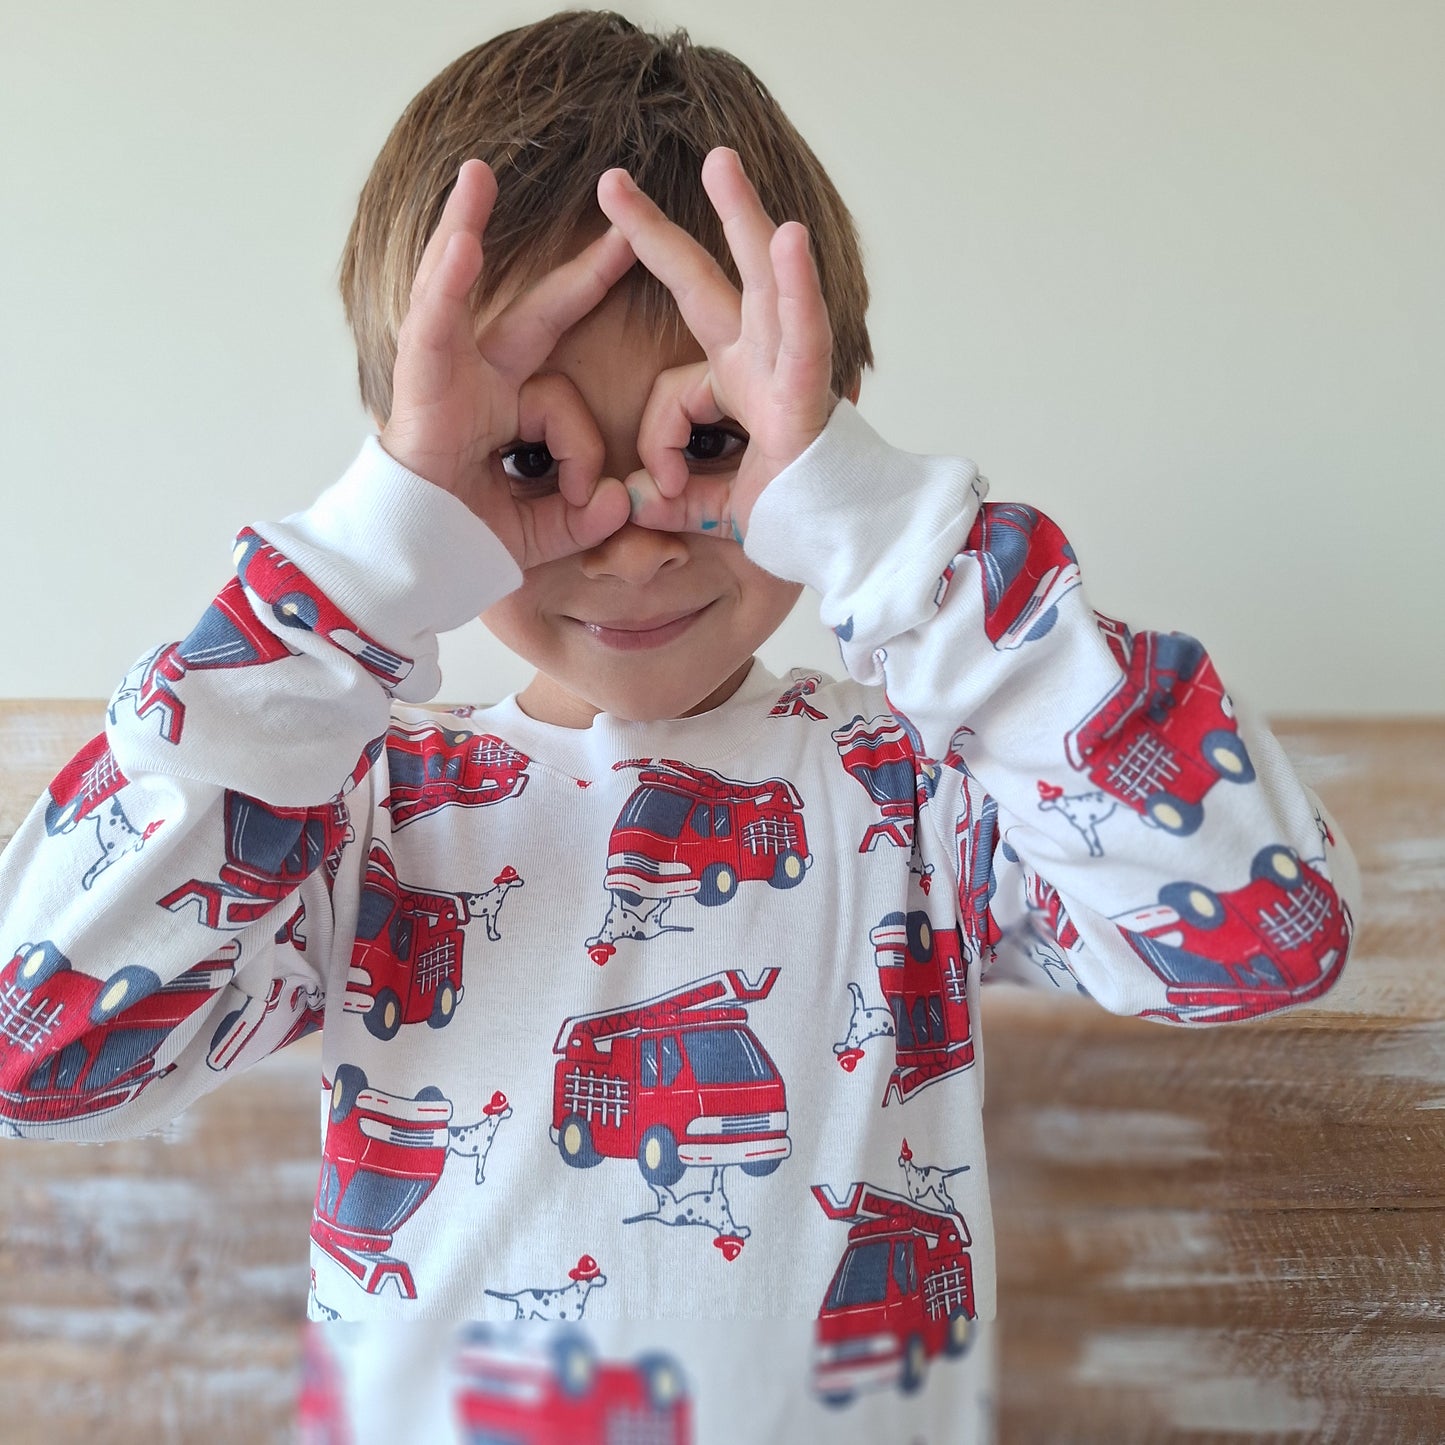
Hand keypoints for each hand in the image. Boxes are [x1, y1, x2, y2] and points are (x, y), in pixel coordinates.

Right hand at [379, 159, 637, 570]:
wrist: (408, 569)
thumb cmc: (461, 545)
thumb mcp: (541, 533)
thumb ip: (583, 517)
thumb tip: (619, 502)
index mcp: (506, 412)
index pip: (560, 375)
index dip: (589, 323)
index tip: (630, 270)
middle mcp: (476, 384)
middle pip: (531, 316)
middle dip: (577, 274)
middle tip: (621, 223)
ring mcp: (443, 378)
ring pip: (461, 301)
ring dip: (461, 231)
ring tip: (477, 177)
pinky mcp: (417, 387)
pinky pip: (433, 330)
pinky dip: (443, 287)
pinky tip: (457, 242)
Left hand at [595, 148, 837, 540]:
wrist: (846, 546)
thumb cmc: (795, 516)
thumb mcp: (714, 507)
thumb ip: (672, 498)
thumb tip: (630, 501)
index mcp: (738, 384)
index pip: (674, 387)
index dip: (657, 437)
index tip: (656, 491)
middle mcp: (763, 361)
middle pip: (708, 282)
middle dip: (660, 232)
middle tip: (612, 180)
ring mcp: (791, 368)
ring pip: (766, 282)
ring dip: (743, 219)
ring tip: (718, 161)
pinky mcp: (816, 391)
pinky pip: (807, 334)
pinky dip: (800, 289)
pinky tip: (790, 236)